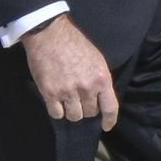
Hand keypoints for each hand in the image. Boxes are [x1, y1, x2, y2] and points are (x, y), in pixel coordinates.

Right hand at [21, 15, 118, 130]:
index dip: (109, 120)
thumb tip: (100, 96)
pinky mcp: (50, 93)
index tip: (106, 126)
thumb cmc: (74, 42)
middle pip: (90, 113)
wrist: (49, 34)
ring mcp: (68, 92)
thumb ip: (99, 79)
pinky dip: (57, 110)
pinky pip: (57, 114)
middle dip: (86, 107)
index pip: (110, 107)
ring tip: (67, 99)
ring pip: (74, 116)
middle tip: (79, 98)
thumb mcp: (96, 59)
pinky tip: (55, 100)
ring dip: (71, 110)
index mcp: (101, 78)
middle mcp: (87, 88)